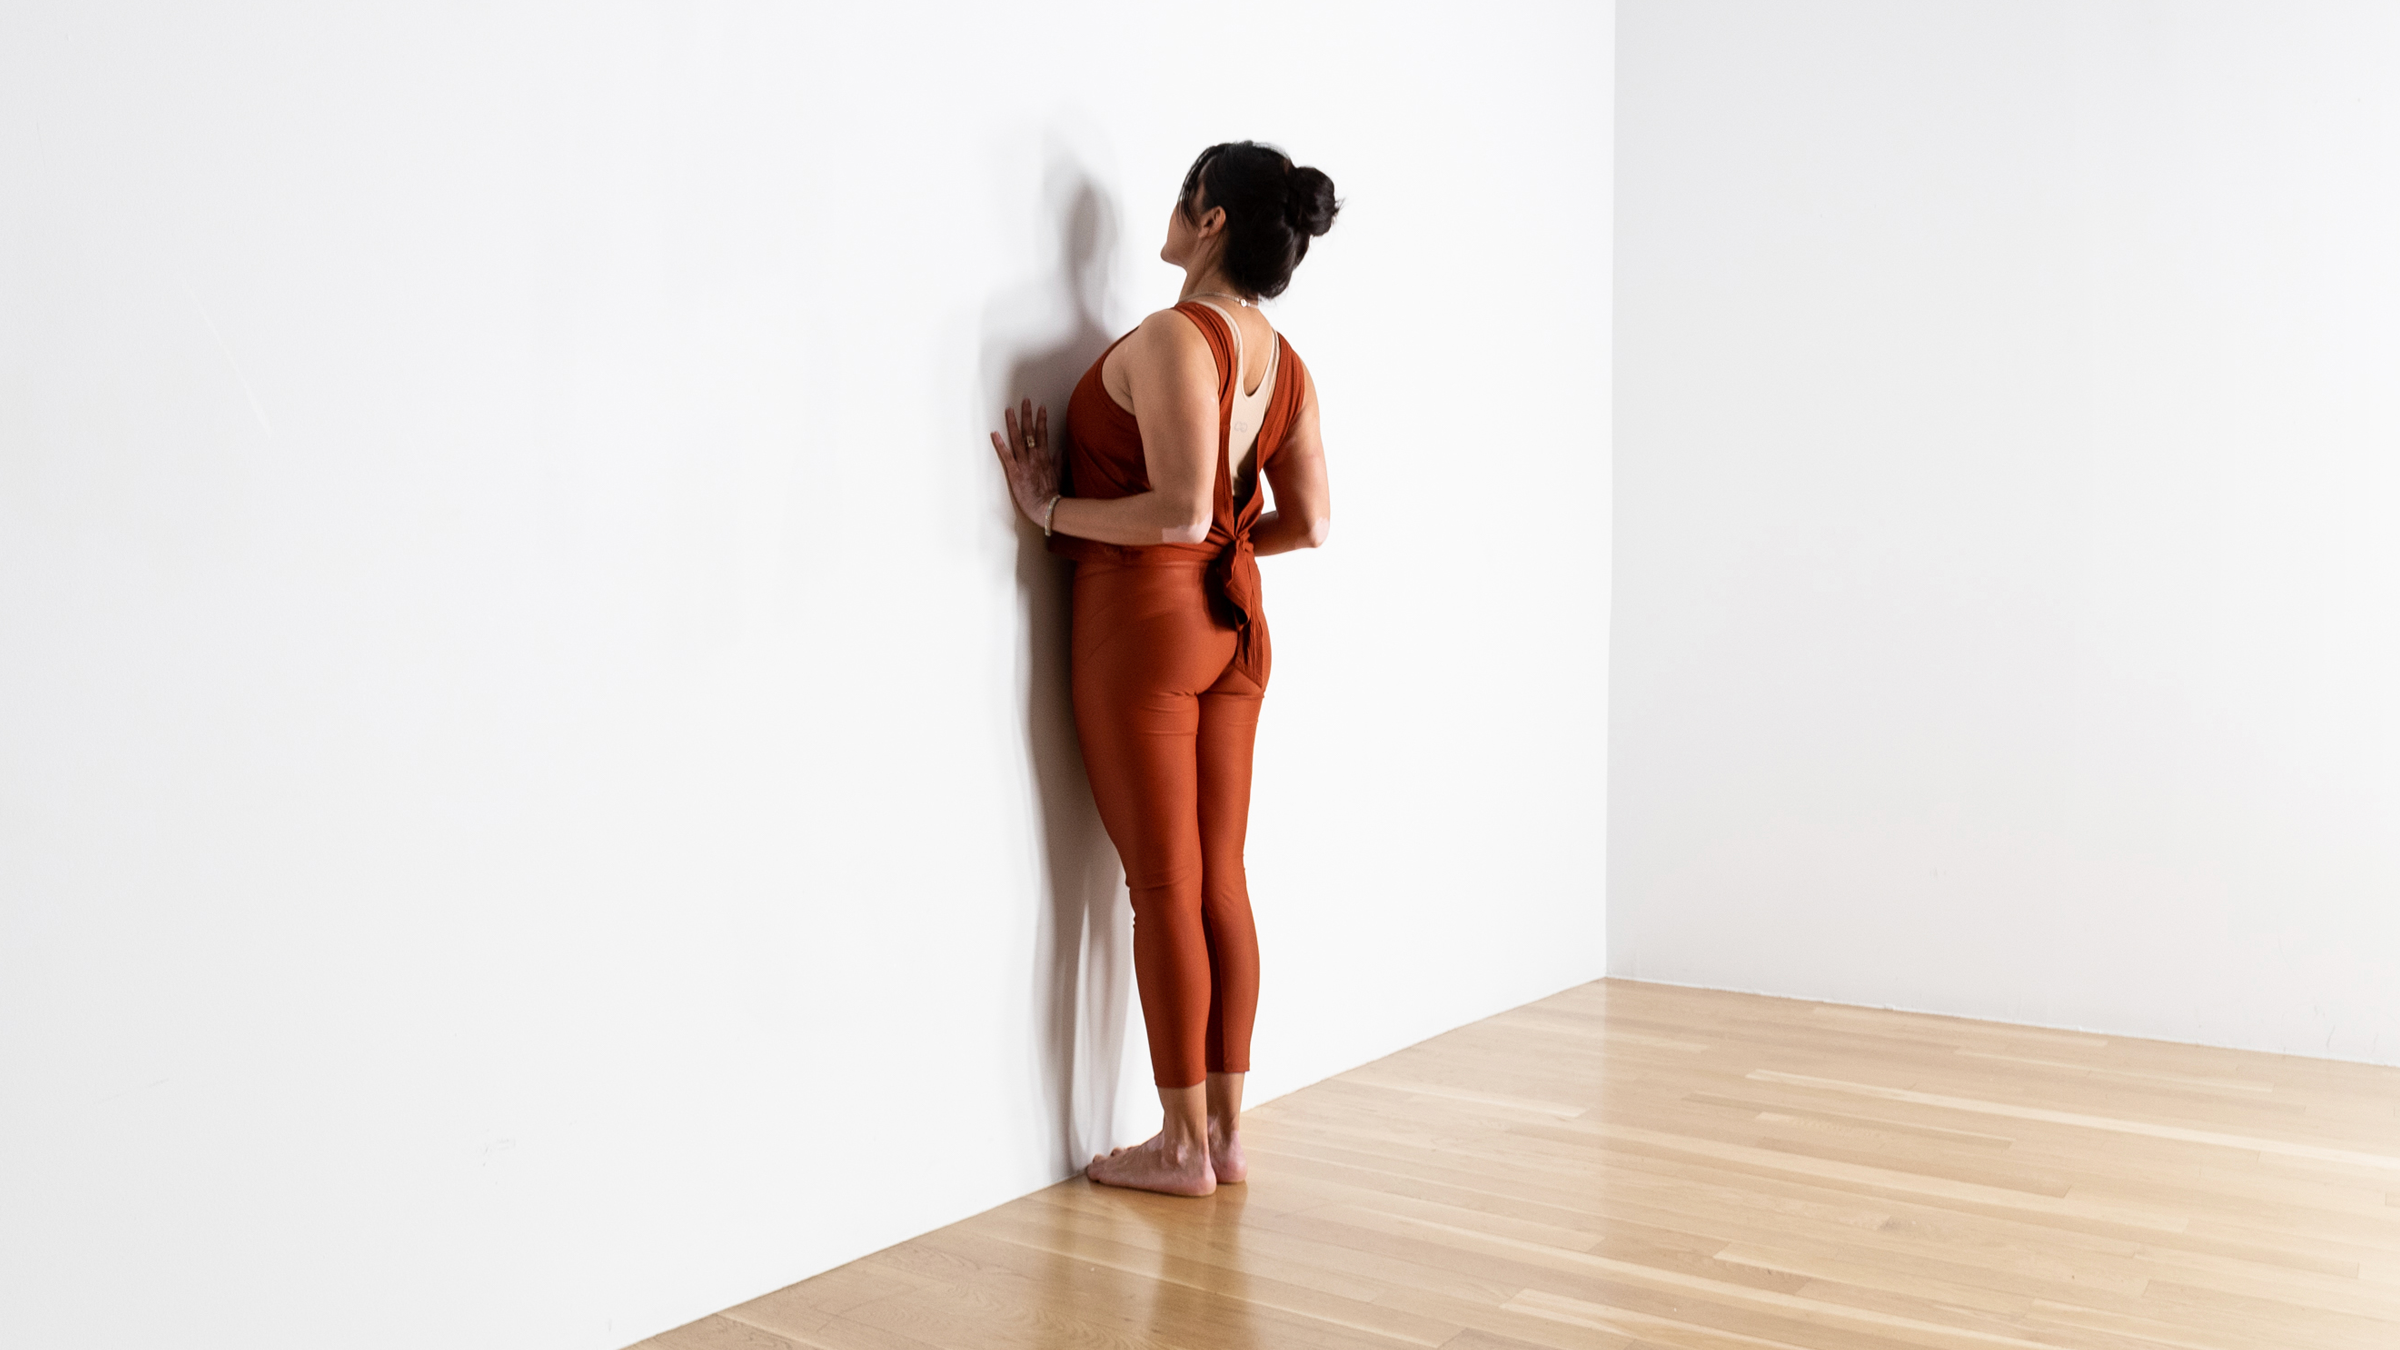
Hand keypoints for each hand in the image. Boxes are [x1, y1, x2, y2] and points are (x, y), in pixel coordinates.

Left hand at [990, 398, 1060, 526]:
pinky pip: (1007, 456)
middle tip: (1025, 401)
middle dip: (1027, 415)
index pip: (1043, 434)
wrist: (1047, 508)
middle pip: (1030, 432)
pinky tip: (994, 434)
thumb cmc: (1051, 495)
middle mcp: (1034, 458)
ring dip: (1013, 424)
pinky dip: (1000, 445)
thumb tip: (1060, 450)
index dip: (1041, 419)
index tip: (1040, 407)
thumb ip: (1058, 462)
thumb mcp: (1058, 476)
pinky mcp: (1015, 473)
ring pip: (1017, 440)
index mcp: (1044, 458)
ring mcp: (1024, 464)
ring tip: (1009, 411)